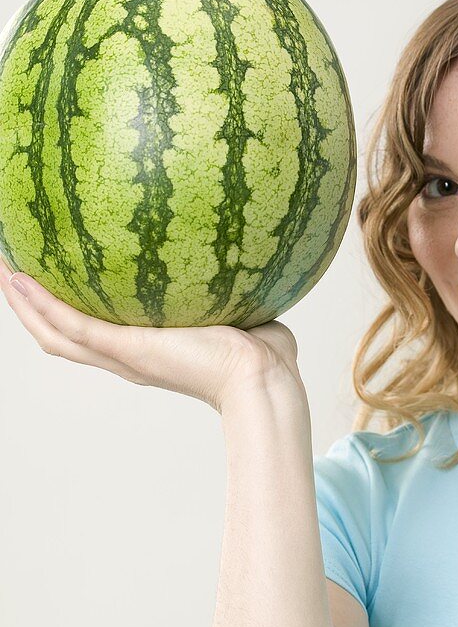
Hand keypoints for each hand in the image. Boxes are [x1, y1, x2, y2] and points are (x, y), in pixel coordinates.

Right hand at [0, 258, 302, 412]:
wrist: (263, 379)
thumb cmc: (263, 355)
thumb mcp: (236, 307)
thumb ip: (226, 282)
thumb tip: (237, 247)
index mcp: (146, 349)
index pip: (92, 330)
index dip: (64, 308)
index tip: (50, 277)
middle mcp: (127, 355)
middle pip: (59, 333)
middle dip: (30, 304)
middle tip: (10, 270)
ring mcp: (123, 355)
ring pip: (53, 331)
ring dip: (22, 303)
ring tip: (2, 269)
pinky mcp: (127, 350)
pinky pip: (71, 325)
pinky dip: (40, 305)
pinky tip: (18, 278)